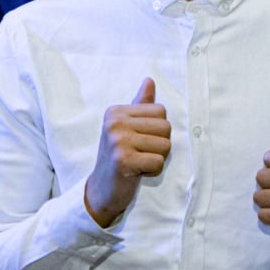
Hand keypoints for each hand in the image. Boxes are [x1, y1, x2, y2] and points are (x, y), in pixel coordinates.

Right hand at [83, 78, 170, 227]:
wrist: (102, 189)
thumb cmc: (120, 156)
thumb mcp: (127, 127)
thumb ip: (140, 105)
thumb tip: (149, 80)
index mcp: (116, 111)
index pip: (161, 111)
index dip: (157, 130)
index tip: (138, 141)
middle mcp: (114, 123)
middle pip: (166, 127)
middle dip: (159, 145)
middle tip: (139, 154)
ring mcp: (117, 141)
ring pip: (166, 145)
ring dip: (156, 158)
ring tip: (138, 162)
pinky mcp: (123, 160)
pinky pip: (159, 161)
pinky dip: (153, 171)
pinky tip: (136, 172)